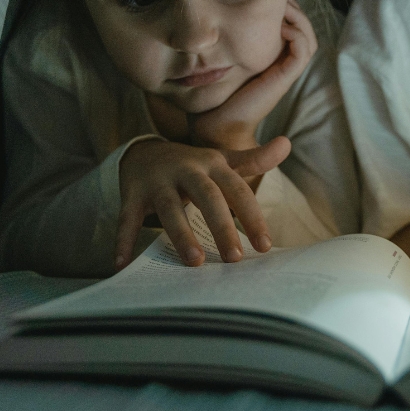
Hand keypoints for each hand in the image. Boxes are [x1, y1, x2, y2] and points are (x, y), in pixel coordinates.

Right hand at [116, 135, 290, 269]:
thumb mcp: (224, 161)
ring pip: (170, 208)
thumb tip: (287, 144)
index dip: (252, 217)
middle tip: (234, 258)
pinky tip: (122, 265)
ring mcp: (158, 181)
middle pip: (208, 197)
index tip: (265, 246)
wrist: (146, 152)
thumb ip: (255, 159)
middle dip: (222, 226)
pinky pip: (128, 219)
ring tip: (195, 262)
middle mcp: (187, 170)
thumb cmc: (195, 166)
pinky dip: (123, 241)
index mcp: (214, 165)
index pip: (238, 190)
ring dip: (181, 235)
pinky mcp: (132, 194)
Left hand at [190, 0, 317, 150]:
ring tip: (282, 6)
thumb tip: (221, 9)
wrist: (216, 124)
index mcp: (274, 56)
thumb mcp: (225, 56)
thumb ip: (231, 37)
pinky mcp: (285, 77)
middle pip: (304, 26)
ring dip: (298, 17)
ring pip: (308, 36)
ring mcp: (287, 69)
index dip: (286, 5)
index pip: (293, 24)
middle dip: (293, 6)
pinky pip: (303, 49)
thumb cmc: (216, 91)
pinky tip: (279, 27)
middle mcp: (284, 61)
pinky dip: (296, 33)